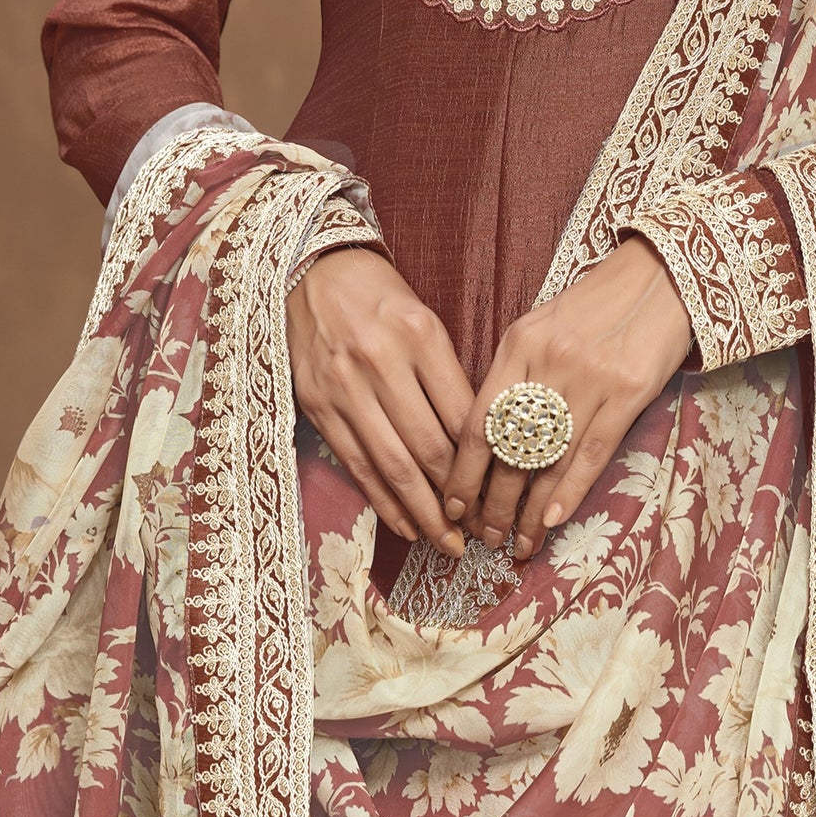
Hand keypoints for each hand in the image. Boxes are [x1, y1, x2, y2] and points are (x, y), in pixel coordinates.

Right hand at [285, 247, 473, 557]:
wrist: (312, 273)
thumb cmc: (380, 297)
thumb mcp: (425, 319)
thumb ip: (447, 375)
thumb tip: (479, 442)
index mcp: (419, 335)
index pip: (461, 413)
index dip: (485, 462)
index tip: (503, 493)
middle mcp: (381, 362)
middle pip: (429, 447)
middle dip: (458, 498)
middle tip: (482, 532)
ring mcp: (344, 388)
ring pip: (392, 464)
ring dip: (423, 512)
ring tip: (448, 543)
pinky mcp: (318, 407)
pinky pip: (357, 465)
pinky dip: (383, 501)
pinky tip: (406, 525)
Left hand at [443, 238, 693, 563]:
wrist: (659, 275)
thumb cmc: (595, 305)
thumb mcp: (541, 325)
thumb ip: (515, 374)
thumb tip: (490, 437)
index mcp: (518, 344)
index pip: (479, 421)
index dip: (462, 472)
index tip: (452, 506)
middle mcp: (548, 363)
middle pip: (510, 448)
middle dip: (493, 503)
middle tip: (485, 538)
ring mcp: (589, 378)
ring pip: (549, 460)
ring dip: (531, 510)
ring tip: (519, 543)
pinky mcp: (627, 392)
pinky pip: (591, 453)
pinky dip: (569, 490)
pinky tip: (553, 519)